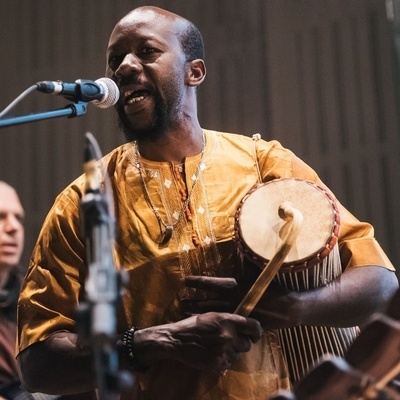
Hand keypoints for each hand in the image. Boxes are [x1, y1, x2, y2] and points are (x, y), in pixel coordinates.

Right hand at [163, 312, 262, 370]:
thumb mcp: (212, 316)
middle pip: (247, 344)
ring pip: (238, 355)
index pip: (254, 326)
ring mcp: (224, 350)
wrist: (176, 340)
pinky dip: (223, 360)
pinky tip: (212, 354)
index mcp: (227, 320)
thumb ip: (228, 320)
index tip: (255, 335)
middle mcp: (228, 335)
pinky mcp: (218, 363)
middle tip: (230, 342)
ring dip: (231, 353)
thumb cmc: (193, 325)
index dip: (256, 332)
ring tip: (217, 347)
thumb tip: (243, 325)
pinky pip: (228, 364)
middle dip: (241, 344)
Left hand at [182, 275, 299, 330]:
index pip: (214, 283)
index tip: (185, 280)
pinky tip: (205, 325)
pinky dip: (214, 323)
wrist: (289, 309)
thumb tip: (239, 249)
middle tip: (180, 301)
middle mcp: (235, 301)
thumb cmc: (274, 288)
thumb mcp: (259, 274)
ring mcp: (238, 314)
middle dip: (194, 302)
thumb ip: (246, 264)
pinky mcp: (241, 324)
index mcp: (238, 287)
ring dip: (200, 313)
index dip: (199, 282)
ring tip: (186, 312)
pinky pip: (225, 324)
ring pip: (214, 314)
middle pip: (209, 302)